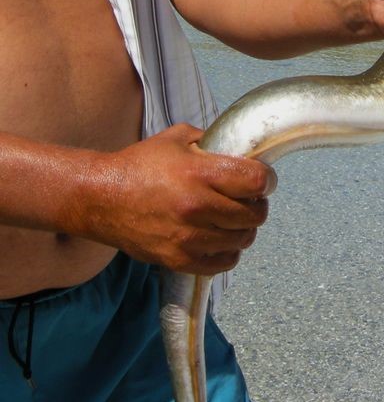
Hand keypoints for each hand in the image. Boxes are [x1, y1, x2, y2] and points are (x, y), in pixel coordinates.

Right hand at [70, 125, 275, 274]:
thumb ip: (213, 142)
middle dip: (257, 204)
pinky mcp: (179, 259)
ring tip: (231, 218)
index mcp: (198, 173)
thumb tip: (244, 148)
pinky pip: (225, 262)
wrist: (98, 199)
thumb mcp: (176, 139)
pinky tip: (219, 238)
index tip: (262, 180)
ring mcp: (188, 237)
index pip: (257, 181)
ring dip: (243, 228)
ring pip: (244, 239)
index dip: (266, 180)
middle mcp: (196, 206)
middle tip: (247, 199)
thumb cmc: (140, 165)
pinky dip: (228, 251)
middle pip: (256, 214)